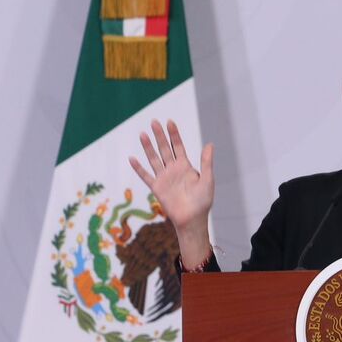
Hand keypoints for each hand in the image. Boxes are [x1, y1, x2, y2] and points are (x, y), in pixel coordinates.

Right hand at [129, 119, 213, 248]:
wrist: (192, 219)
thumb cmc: (202, 201)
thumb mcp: (207, 179)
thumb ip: (206, 162)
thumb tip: (210, 144)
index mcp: (186, 166)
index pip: (178, 146)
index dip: (174, 134)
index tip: (170, 122)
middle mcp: (173, 169)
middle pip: (165, 149)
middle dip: (160, 136)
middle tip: (154, 121)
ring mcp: (164, 178)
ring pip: (154, 159)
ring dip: (148, 147)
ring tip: (143, 134)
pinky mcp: (156, 188)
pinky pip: (145, 176)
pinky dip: (139, 168)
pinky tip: (132, 158)